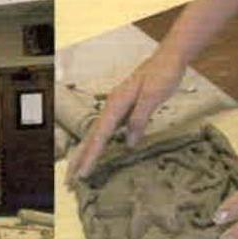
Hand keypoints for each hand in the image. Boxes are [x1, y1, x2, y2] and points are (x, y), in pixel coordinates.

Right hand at [65, 48, 187, 186]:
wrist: (169, 57)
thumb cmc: (163, 74)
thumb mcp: (153, 96)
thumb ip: (139, 119)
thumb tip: (129, 143)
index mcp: (116, 103)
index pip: (100, 135)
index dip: (91, 156)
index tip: (82, 173)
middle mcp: (112, 106)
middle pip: (91, 137)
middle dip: (78, 159)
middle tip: (68, 181)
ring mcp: (116, 107)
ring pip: (97, 134)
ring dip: (86, 153)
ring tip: (77, 171)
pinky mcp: (123, 108)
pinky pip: (107, 130)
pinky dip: (99, 144)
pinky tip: (97, 152)